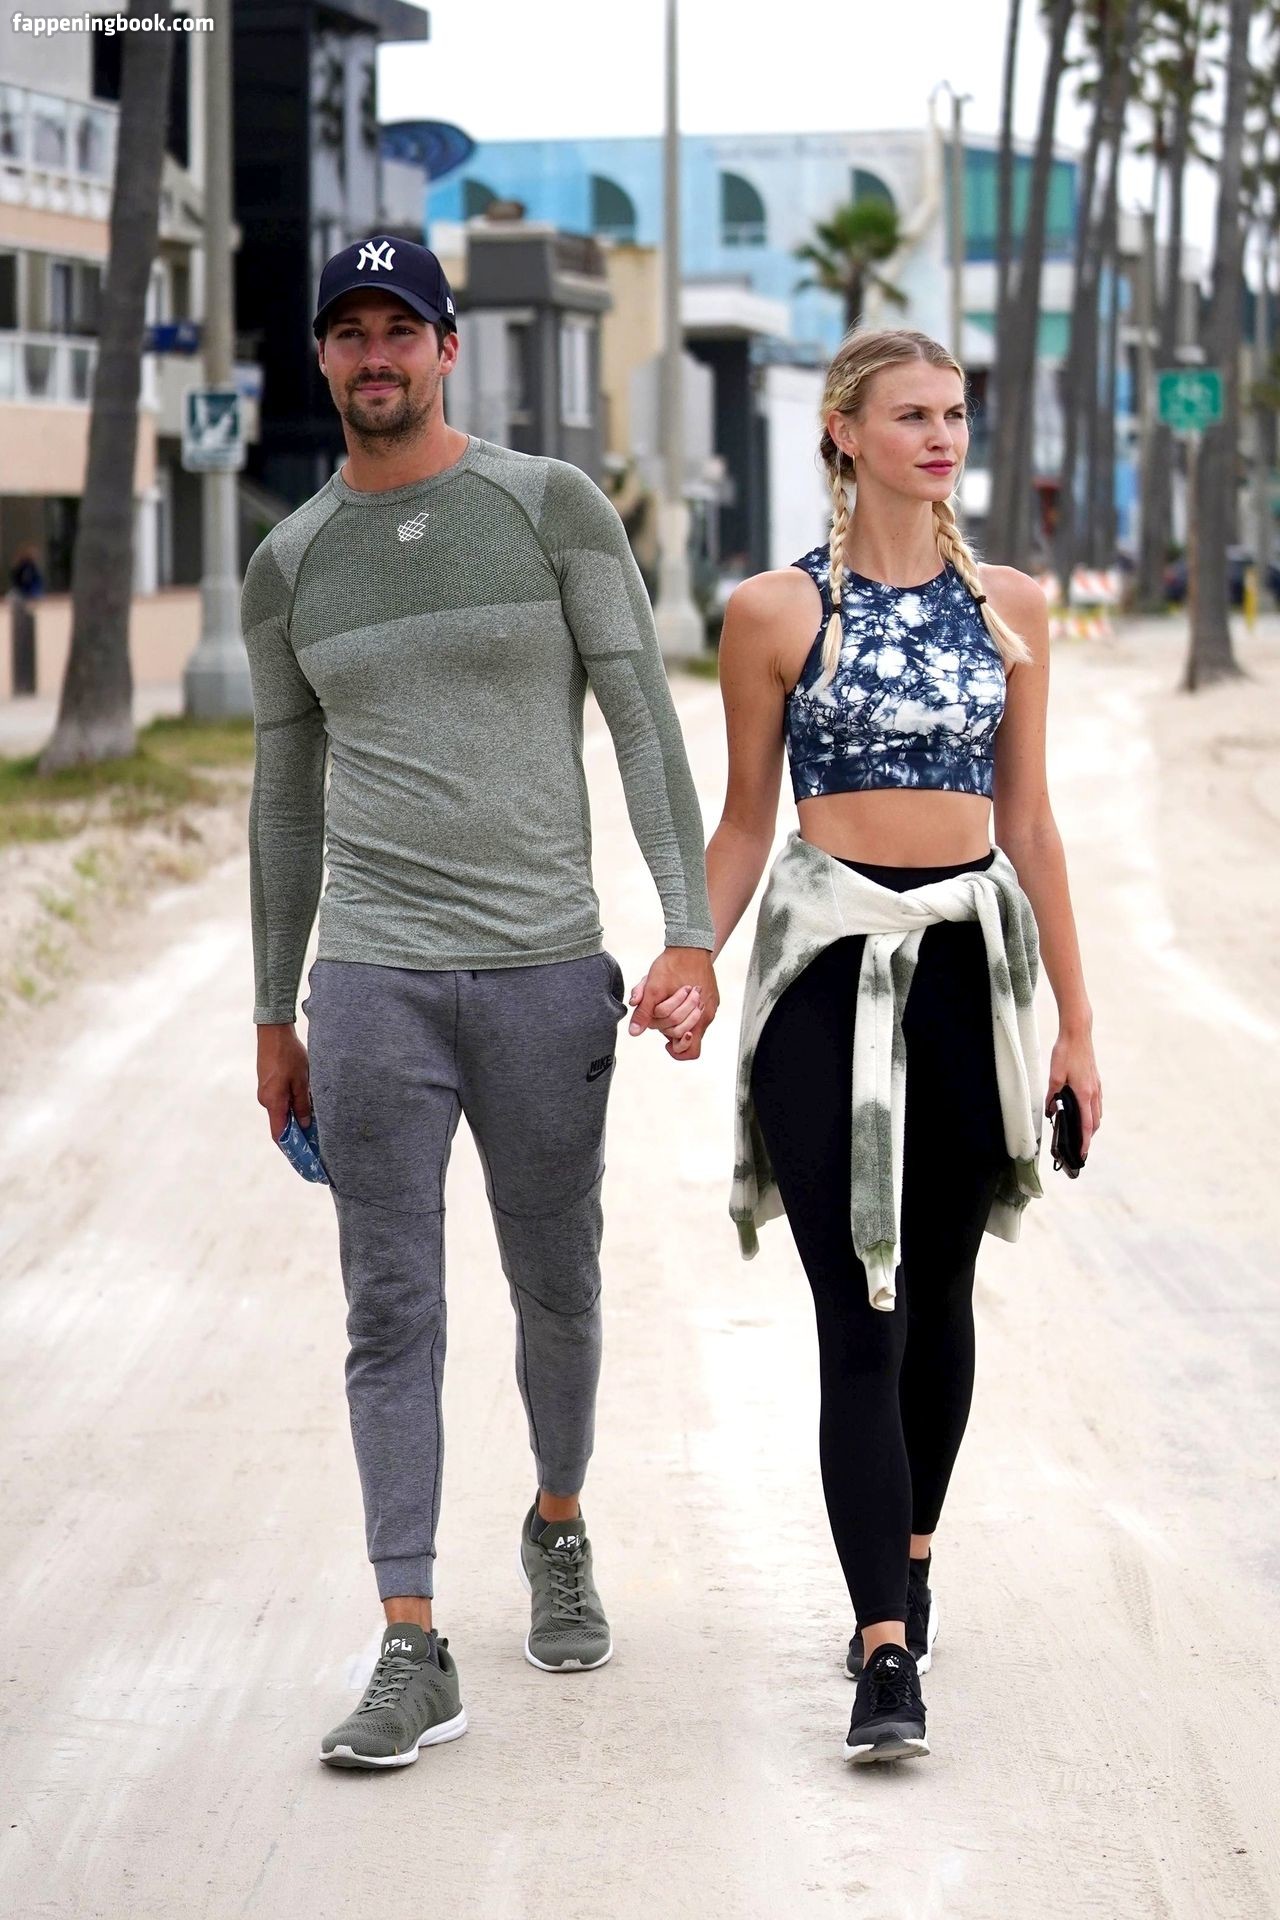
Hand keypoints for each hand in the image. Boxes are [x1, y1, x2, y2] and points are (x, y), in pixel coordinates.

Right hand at [257, 1022, 310, 1140]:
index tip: (300, 1157)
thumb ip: (303, 1104)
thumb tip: (305, 1125)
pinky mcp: (267, 1084)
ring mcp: (265, 1092)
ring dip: (295, 1118)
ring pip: (281, 1111)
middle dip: (296, 1133)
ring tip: (314, 1122)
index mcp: (273, 1102)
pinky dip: (291, 1106)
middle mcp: (265, 1100)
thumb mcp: (302, 1081)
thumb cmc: (289, 1056)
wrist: (273, 1033)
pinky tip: (305, 1104)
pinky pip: (279, 1101)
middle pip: (281, 1124)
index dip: (288, 1148)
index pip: (278, 1134)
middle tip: (314, 1140)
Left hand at [628, 948, 718, 1060]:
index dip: (677, 1051)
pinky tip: (678, 994)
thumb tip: (634, 1032)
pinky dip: (685, 1009)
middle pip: (685, 1035)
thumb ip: (644, 1012)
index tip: (665, 1042)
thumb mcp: (652, 989)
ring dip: (677, 1017)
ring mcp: (711, 1006)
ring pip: (691, 1023)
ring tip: (669, 1000)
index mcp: (697, 1017)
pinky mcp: (712, 997)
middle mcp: (707, 1015)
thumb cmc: (672, 965)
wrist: (690, 944)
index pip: (691, 1050)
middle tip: (660, 1011)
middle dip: (669, 1028)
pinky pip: (698, 1012)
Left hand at [1044, 1029, 1100, 1156]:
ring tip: (1080, 1133)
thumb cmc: (1066, 1052)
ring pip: (1097, 1113)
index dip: (1085, 1141)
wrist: (1078, 1033)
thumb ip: (1052, 1095)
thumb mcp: (1054, 1075)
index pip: (1086, 1124)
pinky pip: (1097, 1103)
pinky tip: (1083, 1112)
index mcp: (1084, 1093)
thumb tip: (1051, 1111)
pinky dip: (1092, 1113)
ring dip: (1091, 1125)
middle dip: (1088, 1136)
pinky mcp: (1096, 1081)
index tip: (1082, 1153)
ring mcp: (1097, 1086)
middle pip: (1095, 1122)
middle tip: (1079, 1147)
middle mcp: (1094, 1092)